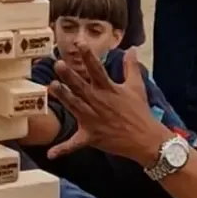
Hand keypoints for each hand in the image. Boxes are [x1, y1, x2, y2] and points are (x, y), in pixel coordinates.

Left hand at [48, 46, 164, 164]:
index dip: (88, 55)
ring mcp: (93, 120)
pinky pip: (75, 144)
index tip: (79, 43)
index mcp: (109, 89)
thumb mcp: (136, 86)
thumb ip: (131, 67)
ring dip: (63, 97)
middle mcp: (99, 102)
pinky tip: (51, 154)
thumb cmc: (140, 111)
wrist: (145, 139)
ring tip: (51, 86)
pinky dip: (63, 149)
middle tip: (58, 64)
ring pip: (74, 106)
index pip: (97, 69)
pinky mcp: (91, 136)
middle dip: (70, 76)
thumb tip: (131, 49)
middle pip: (81, 87)